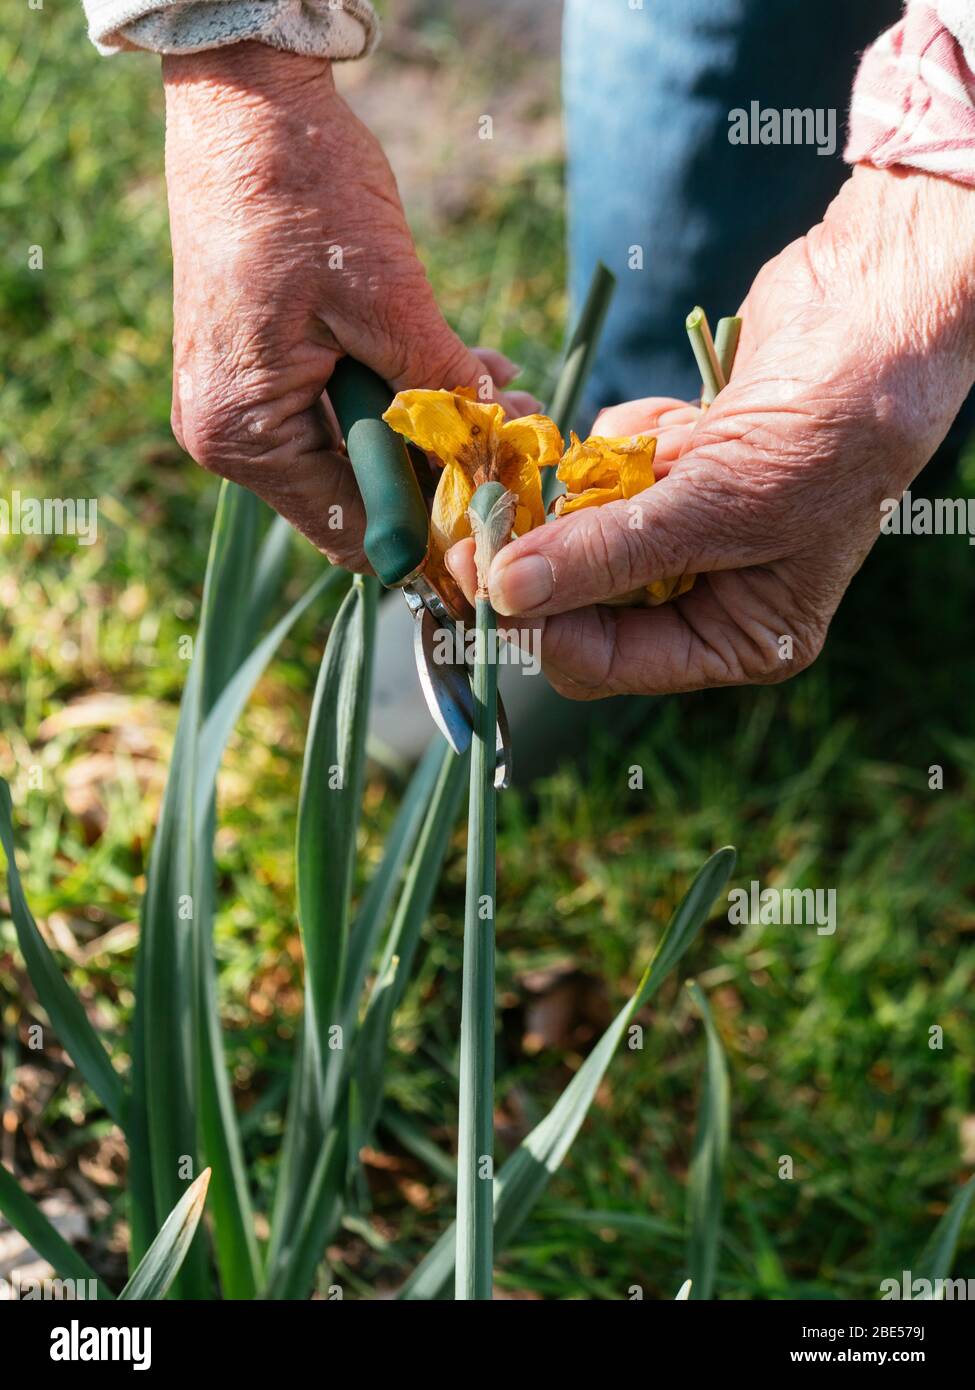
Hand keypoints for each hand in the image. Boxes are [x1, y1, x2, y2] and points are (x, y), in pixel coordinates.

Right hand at [163, 42, 535, 566]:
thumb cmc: (305, 194)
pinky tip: (470, 370)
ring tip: (511, 398)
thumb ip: (440, 391)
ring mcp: (242, 401)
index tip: (500, 515)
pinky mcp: (261, 367)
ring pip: (358, 449)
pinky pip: (343, 406)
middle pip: (357, 494)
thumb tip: (497, 453)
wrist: (246, 101)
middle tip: (519, 446)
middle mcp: (231, 436)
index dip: (431, 531)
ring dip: (434, 428)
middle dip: (442, 470)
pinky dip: (403, 391)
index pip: (352, 528)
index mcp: (245, 435)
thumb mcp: (392, 303)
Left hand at [447, 166, 974, 697]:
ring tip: (655, 449)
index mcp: (739, 637)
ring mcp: (687, 529)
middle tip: (492, 502)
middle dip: (548, 546)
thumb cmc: (832, 432)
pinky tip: (685, 419)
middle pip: (577, 600)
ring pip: (582, 527)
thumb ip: (610, 554)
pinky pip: (605, 467)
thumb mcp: (724, 507)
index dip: (537, 625)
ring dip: (599, 482)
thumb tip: (506, 596)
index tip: (478, 574)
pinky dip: (626, 437)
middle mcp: (709, 595)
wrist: (879, 315)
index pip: (603, 663)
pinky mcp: (671, 469)